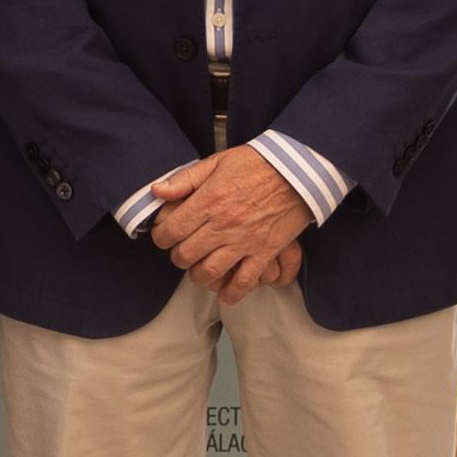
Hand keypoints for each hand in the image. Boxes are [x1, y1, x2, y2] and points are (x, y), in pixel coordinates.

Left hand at [144, 146, 305, 292]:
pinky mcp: (265, 251)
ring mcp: (245, 240)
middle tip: (181, 252)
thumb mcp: (217, 162)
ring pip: (210, 272)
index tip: (164, 236)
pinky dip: (232, 293)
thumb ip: (185, 179)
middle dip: (177, 257)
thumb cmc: (258, 163)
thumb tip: (157, 191)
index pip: (171, 231)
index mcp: (208, 201)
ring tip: (199, 270)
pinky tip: (226, 294)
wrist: (299, 170)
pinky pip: (245, 281)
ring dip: (198, 276)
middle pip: (186, 254)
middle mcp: (223, 224)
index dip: (161, 237)